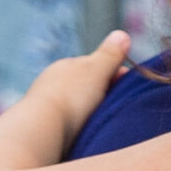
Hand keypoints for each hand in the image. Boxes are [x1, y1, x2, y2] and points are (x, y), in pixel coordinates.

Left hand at [26, 30, 130, 150]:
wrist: (41, 130)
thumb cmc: (71, 97)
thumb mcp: (96, 70)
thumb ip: (110, 54)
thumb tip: (122, 34)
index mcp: (65, 66)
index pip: (95, 66)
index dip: (114, 75)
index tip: (129, 88)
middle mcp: (52, 83)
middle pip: (85, 87)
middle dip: (101, 95)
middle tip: (116, 109)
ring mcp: (46, 106)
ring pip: (75, 106)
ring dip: (89, 113)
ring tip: (100, 125)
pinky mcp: (43, 128)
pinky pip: (66, 125)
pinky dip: (77, 128)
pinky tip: (84, 136)